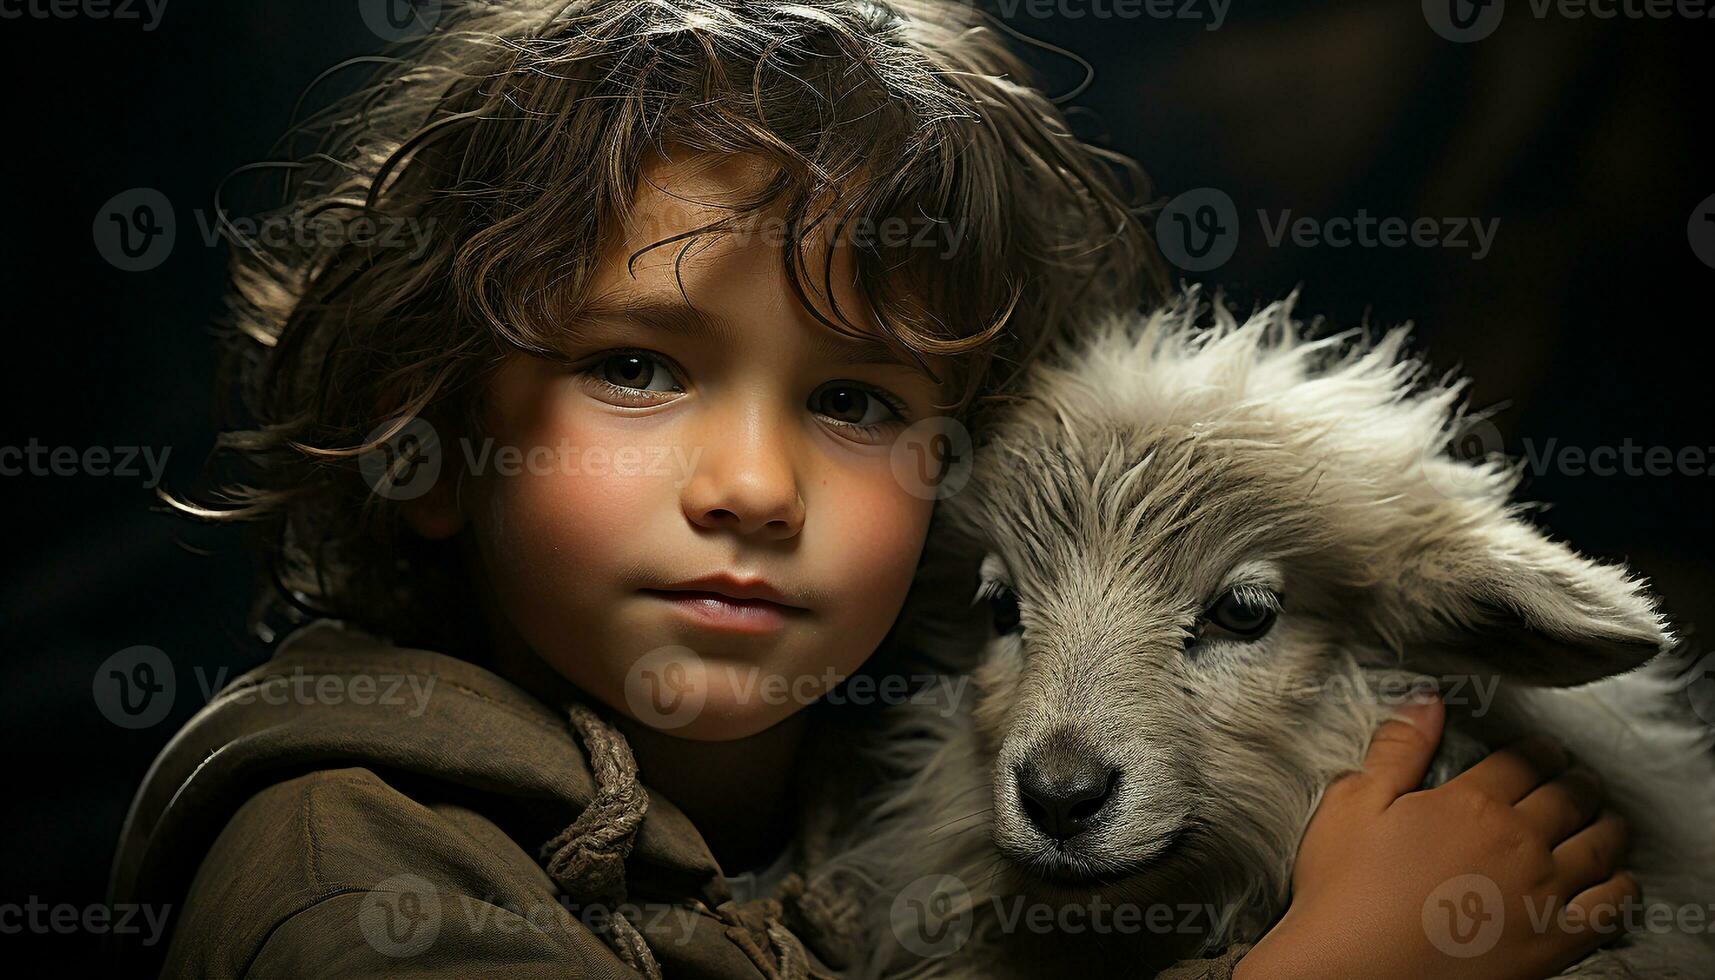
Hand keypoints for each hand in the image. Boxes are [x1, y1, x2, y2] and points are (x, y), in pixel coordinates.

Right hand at [1236, 693, 1637, 979]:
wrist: (1352, 972)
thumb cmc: (1344, 892)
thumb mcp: (1353, 805)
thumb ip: (1397, 749)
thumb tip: (1427, 702)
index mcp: (1469, 804)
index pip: (1524, 761)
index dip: (1539, 749)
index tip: (1544, 750)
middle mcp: (1516, 842)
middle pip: (1569, 797)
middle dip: (1578, 781)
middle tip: (1578, 778)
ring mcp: (1540, 893)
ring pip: (1600, 845)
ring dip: (1608, 824)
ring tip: (1604, 819)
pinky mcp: (1552, 942)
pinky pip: (1609, 908)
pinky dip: (1622, 887)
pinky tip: (1616, 879)